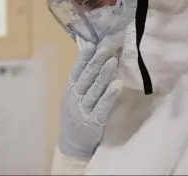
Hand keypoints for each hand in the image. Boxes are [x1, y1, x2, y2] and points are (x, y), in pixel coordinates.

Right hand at [58, 42, 121, 160]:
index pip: (77, 70)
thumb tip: (90, 58)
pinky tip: (117, 85)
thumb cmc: (75, 116)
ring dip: (104, 74)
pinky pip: (102, 106)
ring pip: (94, 89)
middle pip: (87, 76)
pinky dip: (109, 95)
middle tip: (107, 47)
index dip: (84, 57)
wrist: (72, 144)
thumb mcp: (72, 96)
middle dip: (97, 61)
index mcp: (70, 89)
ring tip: (113, 60)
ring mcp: (83, 109)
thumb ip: (80, 79)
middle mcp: (75, 97)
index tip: (93, 44)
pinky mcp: (93, 121)